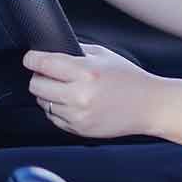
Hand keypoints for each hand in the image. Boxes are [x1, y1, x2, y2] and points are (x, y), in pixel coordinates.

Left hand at [25, 44, 165, 138]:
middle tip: (51, 74)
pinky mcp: (78, 129)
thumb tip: (51, 52)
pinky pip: (53, 117)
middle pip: (35, 85)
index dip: (32, 58)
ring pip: (42, 103)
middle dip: (40, 77)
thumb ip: (77, 52)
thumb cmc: (130, 79)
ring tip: (68, 89)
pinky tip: (75, 103)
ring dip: (49, 95)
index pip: (43, 64)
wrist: (149, 105)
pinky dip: (59, 109)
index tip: (31, 58)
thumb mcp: (106, 56)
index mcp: (86, 72)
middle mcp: (79, 95)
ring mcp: (78, 115)